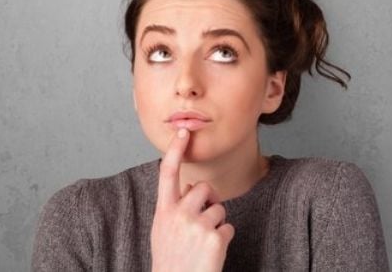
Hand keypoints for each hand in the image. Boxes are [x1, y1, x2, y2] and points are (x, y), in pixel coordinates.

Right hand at [150, 128, 233, 271]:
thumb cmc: (171, 260)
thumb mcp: (163, 230)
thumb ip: (174, 208)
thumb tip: (192, 189)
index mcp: (163, 211)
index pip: (168, 174)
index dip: (176, 151)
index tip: (183, 133)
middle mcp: (179, 215)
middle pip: (203, 188)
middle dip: (209, 200)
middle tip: (202, 221)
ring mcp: (197, 226)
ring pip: (219, 208)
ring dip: (216, 224)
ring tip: (203, 244)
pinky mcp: (215, 239)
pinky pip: (228, 228)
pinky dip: (224, 240)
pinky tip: (211, 253)